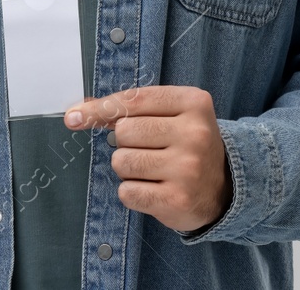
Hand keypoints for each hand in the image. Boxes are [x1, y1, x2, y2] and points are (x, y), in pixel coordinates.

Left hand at [64, 85, 232, 233]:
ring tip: (153, 170)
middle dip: (126, 142)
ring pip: (121, 162)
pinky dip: (132, 192)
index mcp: (194, 102)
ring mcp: (187, 168)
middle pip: (124, 132)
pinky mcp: (177, 199)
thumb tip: (77, 112)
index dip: (100, 109)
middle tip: (150, 149)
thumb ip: (130, 108)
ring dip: (128, 168)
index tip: (75, 117)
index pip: (133, 100)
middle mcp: (194, 133)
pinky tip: (154, 189)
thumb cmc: (186, 144)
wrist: (224, 188)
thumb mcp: (171, 114)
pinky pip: (127, 192)